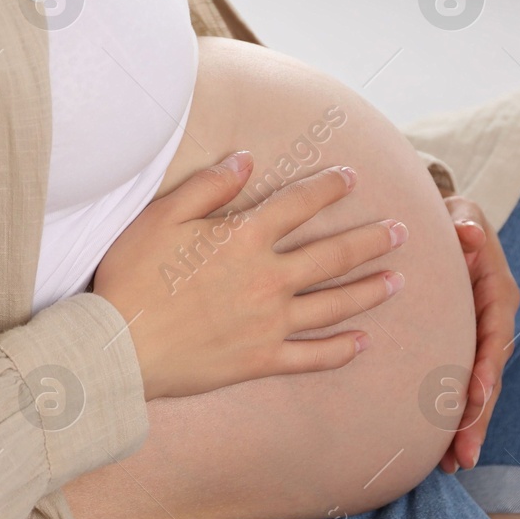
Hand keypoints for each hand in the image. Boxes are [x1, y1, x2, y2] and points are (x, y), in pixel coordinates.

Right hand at [93, 151, 406, 400]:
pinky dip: (340, 351)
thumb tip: (246, 159)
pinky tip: (363, 343)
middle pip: (333, 254)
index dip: (329, 187)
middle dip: (371, 239)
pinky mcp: (261, 360)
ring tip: (398, 280)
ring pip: (334, 304)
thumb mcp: (160, 217)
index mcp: (245, 238)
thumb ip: (207, 186)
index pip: (299, 204)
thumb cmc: (130, 277)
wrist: (117, 346)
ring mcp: (269, 322)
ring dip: (370, 290)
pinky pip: (312, 356)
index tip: (352, 177)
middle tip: (402, 230)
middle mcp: (268, 278)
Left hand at [437, 195, 519, 472]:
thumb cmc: (452, 219)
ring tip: (455, 464)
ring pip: (481, 390)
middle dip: (479, 416)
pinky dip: (458, 419)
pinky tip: (445, 454)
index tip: (477, 393)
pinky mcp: (468, 351)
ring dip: (470, 427)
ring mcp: (483, 339)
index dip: (487, 364)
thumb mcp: (461, 214)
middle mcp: (495, 321)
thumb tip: (467, 234)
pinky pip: (466, 388)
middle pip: (491, 374)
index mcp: (496, 291)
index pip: (495, 332)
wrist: (449, 228)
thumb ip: (464, 224)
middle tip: (464, 454)